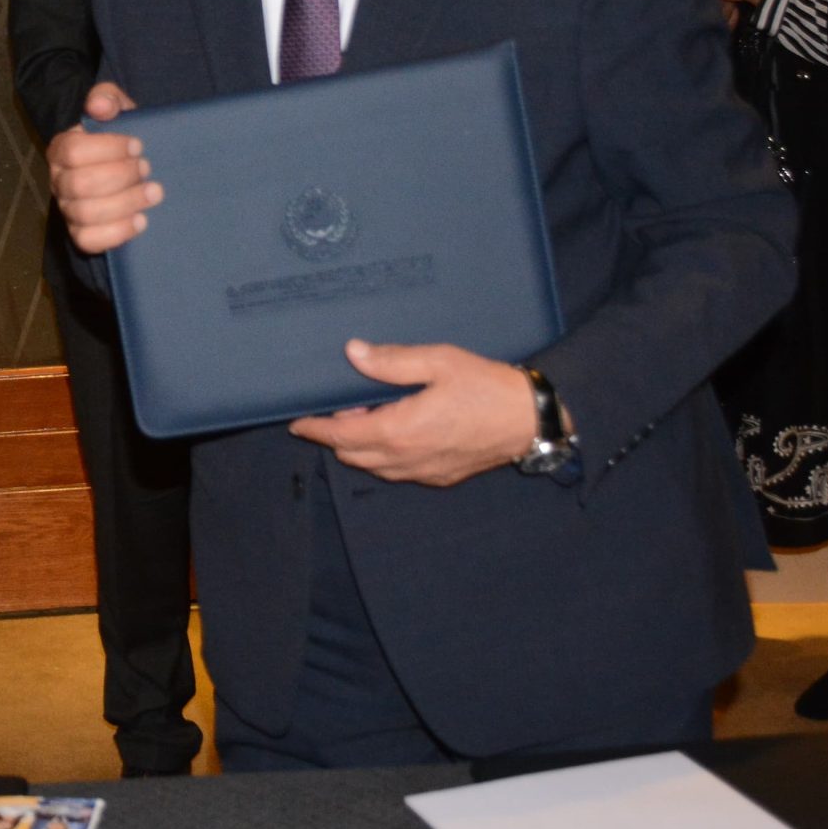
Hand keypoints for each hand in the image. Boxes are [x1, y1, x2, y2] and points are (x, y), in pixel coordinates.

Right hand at [46, 82, 158, 253]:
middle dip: (120, 177)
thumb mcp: (116, 108)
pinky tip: (142, 220)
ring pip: (86, 214)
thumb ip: (106, 98)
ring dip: (125, 203)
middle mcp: (59, 181)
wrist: (129, 165)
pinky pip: (89, 240)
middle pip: (80, 185)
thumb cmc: (120, 136)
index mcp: (62, 149)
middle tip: (147, 168)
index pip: (73, 151)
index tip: (137, 145)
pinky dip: (117, 232)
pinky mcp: (81, 233)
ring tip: (154, 193)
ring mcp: (68, 210)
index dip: (107, 149)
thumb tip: (99, 106)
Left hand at [288, 341, 536, 486]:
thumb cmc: (486, 386)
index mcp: (399, 430)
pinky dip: (383, 458)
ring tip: (357, 422)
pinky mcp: (440, 476)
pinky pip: (398, 473)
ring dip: (358, 449)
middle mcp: (406, 459)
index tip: (297, 423)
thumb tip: (352, 352)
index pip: (342, 434)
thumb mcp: (438, 361)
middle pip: (352, 455)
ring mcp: (424, 472)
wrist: (530, 419)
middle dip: (333, 438)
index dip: (315, 429)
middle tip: (327, 416)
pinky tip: (390, 436)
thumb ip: (392, 360)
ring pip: (374, 467)